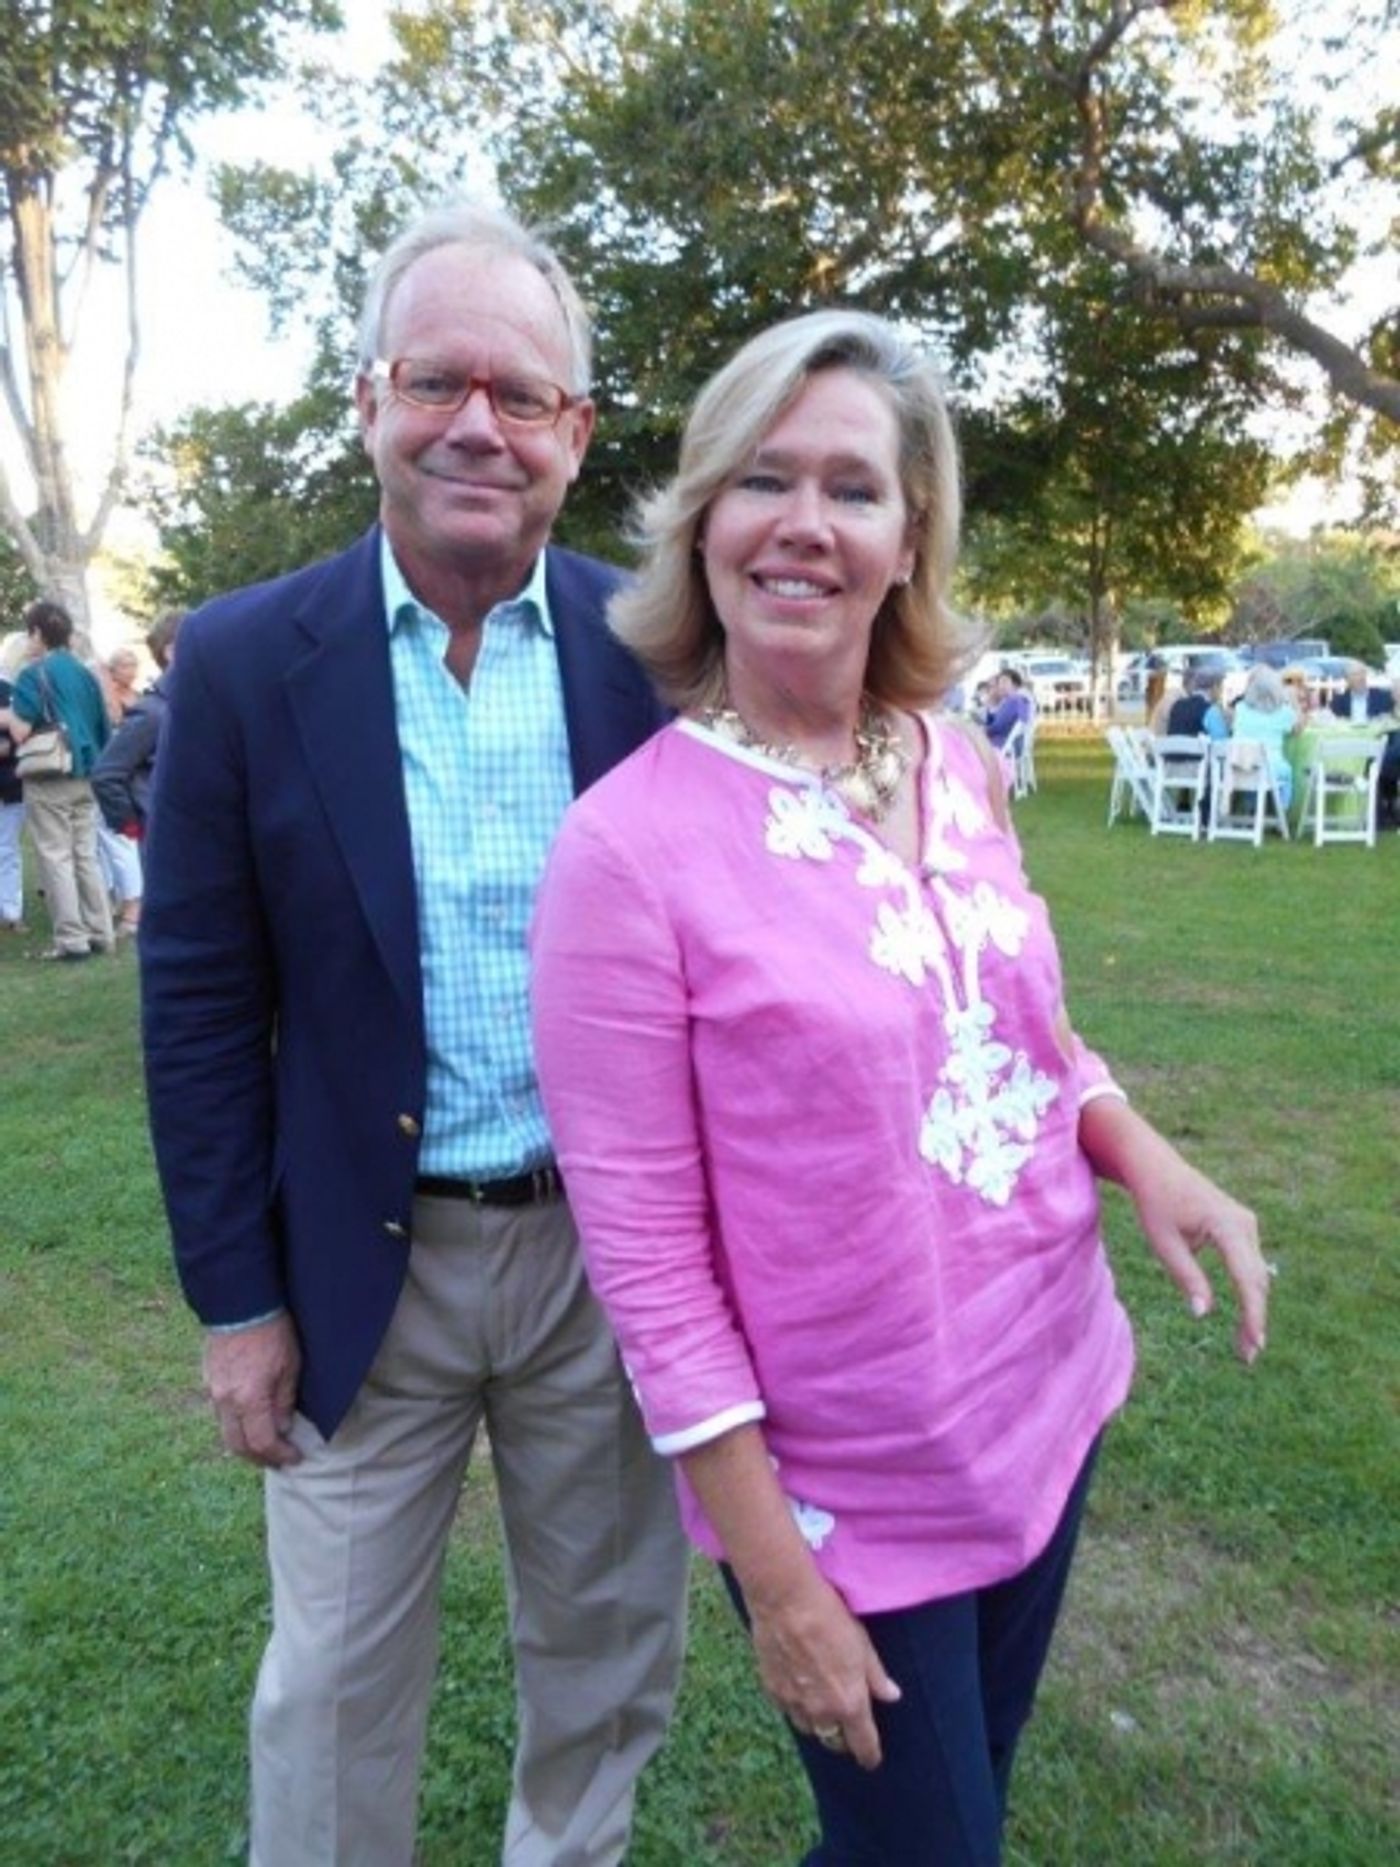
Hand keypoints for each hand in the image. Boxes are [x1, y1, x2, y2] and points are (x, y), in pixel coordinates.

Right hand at [202, 1314, 303, 1467]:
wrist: (241, 1303)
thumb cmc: (273, 1331)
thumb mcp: (290, 1366)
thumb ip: (284, 1401)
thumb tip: (282, 1428)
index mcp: (249, 1399)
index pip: (262, 1443)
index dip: (279, 1455)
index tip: (294, 1458)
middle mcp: (225, 1401)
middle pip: (237, 1446)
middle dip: (259, 1458)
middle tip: (278, 1460)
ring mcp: (212, 1391)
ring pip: (225, 1431)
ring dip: (245, 1444)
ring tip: (265, 1444)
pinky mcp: (208, 1380)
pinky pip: (220, 1413)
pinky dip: (235, 1425)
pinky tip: (249, 1420)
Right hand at [748, 1572, 900, 1769]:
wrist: (786, 1602)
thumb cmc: (830, 1618)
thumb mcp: (863, 1645)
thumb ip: (877, 1677)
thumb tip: (892, 1696)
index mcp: (849, 1703)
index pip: (863, 1744)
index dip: (869, 1755)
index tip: (872, 1760)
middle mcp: (821, 1712)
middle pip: (833, 1743)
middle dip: (843, 1739)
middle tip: (848, 1727)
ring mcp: (794, 1704)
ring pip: (809, 1729)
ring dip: (818, 1723)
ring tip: (822, 1706)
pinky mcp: (773, 1691)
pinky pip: (788, 1710)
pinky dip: (796, 1706)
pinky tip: (799, 1687)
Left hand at [1129, 1150, 1269, 1364]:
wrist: (1155, 1168)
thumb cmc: (1155, 1203)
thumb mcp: (1164, 1243)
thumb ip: (1187, 1277)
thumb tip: (1204, 1314)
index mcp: (1227, 1225)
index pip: (1247, 1277)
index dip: (1252, 1314)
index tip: (1254, 1344)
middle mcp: (1245, 1223)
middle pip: (1258, 1280)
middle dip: (1254, 1318)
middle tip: (1247, 1357)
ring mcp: (1248, 1224)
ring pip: (1257, 1274)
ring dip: (1253, 1308)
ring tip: (1244, 1345)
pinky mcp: (1243, 1227)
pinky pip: (1250, 1265)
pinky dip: (1248, 1292)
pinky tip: (1244, 1319)